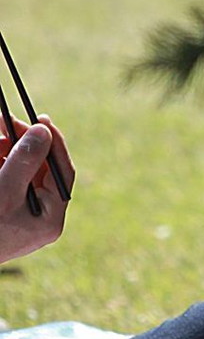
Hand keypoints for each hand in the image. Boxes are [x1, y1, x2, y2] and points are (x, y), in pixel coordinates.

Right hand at [0, 117, 74, 263]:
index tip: (41, 120)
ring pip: (20, 171)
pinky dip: (1, 162)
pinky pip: (7, 179)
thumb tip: (44, 132)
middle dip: (23, 143)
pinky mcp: (5, 210)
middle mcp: (40, 217)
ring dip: (8, 150)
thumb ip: (25, 161)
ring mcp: (21, 215)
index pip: (62, 173)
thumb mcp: (4, 191)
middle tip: (6, 121)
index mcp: (51, 218)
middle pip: (40, 169)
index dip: (54, 143)